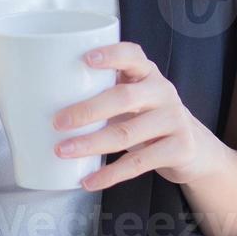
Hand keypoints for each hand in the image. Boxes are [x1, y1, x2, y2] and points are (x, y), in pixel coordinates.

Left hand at [52, 41, 226, 190]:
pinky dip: (110, 174)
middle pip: (124, 97)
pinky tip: (89, 181)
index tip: (86, 60)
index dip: (111, 55)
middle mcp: (163, 91)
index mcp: (148, 73)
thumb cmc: (147, 118)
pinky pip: (138, 163)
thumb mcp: (134, 98)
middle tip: (58, 122)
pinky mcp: (178, 148)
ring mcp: (173, 120)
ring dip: (91, 144)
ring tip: (63, 151)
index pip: (133, 55)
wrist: (193, 147)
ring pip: (128, 133)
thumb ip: (104, 93)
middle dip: (88, 110)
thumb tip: (43, 102)